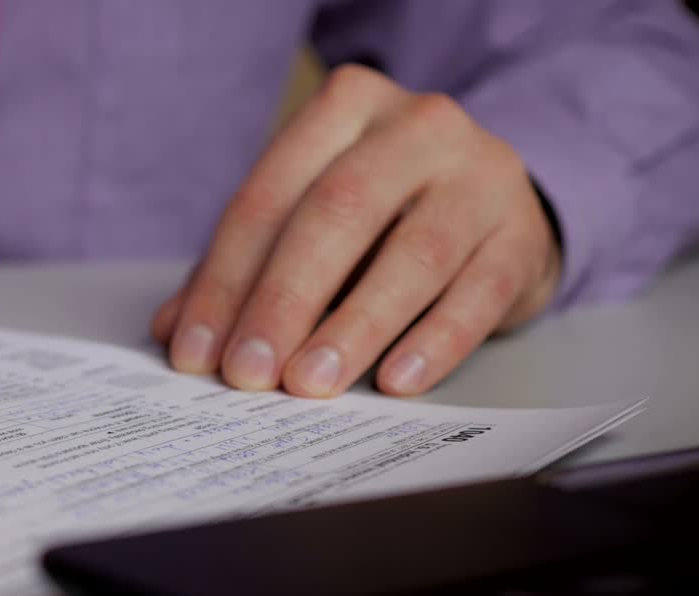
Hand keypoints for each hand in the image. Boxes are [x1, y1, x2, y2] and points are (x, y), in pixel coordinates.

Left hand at [153, 65, 561, 396]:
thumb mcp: (310, 220)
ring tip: (310, 383)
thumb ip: (246, 266)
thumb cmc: (383, 215)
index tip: (196, 350)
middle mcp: (417, 127)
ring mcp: (480, 175)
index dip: (226, 278)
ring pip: (413, 255)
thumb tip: (176, 331)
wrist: (496, 205)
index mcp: (345, 109)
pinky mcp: (522, 235)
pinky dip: (433, 342)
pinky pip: (475, 293)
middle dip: (283, 300)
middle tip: (248, 372)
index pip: (269, 195)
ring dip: (353, 327)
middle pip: (337, 213)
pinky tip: (395, 382)